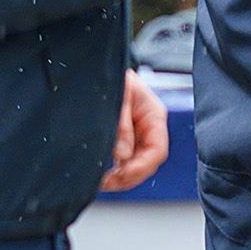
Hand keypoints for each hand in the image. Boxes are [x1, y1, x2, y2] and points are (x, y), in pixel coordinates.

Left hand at [98, 72, 169, 191]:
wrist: (93, 66)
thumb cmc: (107, 74)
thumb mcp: (116, 96)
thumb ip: (120, 125)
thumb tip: (121, 155)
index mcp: (153, 115)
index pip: (157, 149)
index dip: (141, 167)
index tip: (121, 175)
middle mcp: (147, 126)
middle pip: (147, 161)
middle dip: (129, 176)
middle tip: (107, 183)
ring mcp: (135, 132)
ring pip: (135, 163)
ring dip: (121, 175)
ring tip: (103, 182)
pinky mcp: (121, 136)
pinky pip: (123, 158)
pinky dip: (114, 168)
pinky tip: (102, 173)